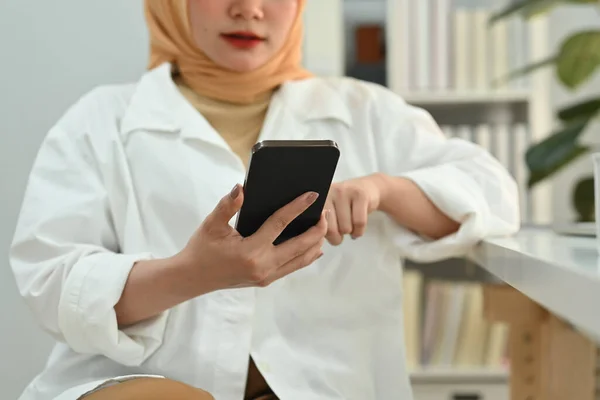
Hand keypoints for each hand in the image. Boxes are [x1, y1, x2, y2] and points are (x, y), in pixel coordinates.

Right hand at [175, 184, 327, 291]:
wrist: (193, 278)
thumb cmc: (202, 248)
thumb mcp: (211, 224)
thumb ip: (227, 205)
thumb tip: (241, 188)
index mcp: (250, 251)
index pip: (280, 224)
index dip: (297, 208)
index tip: (312, 195)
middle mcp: (263, 266)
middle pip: (300, 246)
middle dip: (317, 228)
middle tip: (324, 211)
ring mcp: (266, 276)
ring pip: (301, 259)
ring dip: (315, 242)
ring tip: (322, 224)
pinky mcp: (266, 280)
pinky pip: (293, 266)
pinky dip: (307, 255)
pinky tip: (314, 244)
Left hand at [325, 174, 385, 244]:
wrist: (368, 188)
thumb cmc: (345, 205)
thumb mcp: (329, 212)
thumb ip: (320, 223)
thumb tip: (318, 237)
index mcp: (318, 200)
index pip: (317, 226)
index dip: (325, 235)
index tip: (330, 233)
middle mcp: (328, 193)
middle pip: (331, 230)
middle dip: (338, 237)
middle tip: (341, 231)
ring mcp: (344, 192)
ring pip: (346, 228)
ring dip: (350, 232)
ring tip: (350, 225)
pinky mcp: (360, 195)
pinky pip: (359, 223)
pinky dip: (359, 231)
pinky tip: (358, 228)